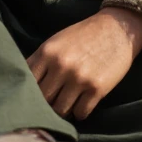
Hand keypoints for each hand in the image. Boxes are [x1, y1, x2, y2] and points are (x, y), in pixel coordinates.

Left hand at [27, 7, 141, 119]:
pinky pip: (81, 113)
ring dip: (63, 110)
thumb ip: (41, 60)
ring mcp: (79, 78)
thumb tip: (24, 84)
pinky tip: (82, 104)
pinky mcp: (96, 89)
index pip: (27, 82)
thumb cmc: (84, 35)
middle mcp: (61, 66)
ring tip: (67, 104)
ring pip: (60, 110)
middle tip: (52, 103)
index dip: (28, 92)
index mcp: (47, 52)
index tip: (32, 96)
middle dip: (46, 103)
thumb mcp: (57, 41)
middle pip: (43, 100)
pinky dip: (80, 112)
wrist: (117, 28)